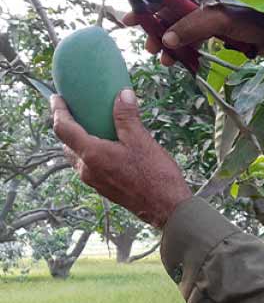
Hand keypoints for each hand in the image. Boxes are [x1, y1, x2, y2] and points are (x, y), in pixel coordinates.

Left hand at [51, 90, 192, 228]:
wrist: (167, 208)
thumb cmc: (155, 177)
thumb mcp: (142, 140)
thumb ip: (127, 116)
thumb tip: (123, 94)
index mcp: (92, 154)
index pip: (63, 129)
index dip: (58, 111)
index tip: (57, 99)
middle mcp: (88, 170)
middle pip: (67, 144)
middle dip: (69, 126)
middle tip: (78, 112)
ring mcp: (95, 181)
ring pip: (78, 157)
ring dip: (81, 142)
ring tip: (94, 129)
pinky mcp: (105, 189)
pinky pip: (90, 167)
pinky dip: (92, 154)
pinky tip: (110, 149)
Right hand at [125, 0, 263, 67]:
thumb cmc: (255, 20)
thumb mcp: (221, 20)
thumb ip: (193, 27)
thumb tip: (168, 39)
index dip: (149, 7)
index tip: (130, 19)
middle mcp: (204, 0)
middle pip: (172, 14)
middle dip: (159, 31)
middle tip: (150, 48)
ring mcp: (211, 17)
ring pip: (182, 28)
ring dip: (171, 44)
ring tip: (164, 60)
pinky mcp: (219, 32)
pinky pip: (195, 39)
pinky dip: (186, 50)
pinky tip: (179, 62)